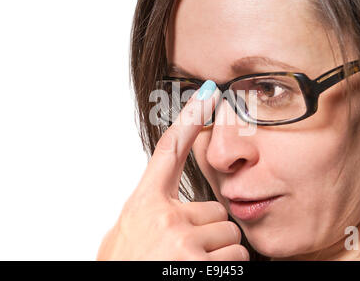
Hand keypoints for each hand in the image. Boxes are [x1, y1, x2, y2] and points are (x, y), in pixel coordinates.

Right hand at [96, 83, 248, 260]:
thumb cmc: (122, 267)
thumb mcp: (123, 238)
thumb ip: (144, 216)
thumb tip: (159, 203)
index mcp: (143, 207)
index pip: (169, 151)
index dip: (188, 120)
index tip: (206, 96)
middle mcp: (164, 219)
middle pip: (216, 211)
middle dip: (209, 232)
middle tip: (186, 252)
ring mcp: (184, 243)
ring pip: (231, 237)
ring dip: (219, 254)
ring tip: (191, 267)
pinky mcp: (202, 268)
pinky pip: (237, 259)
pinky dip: (226, 269)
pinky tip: (200, 274)